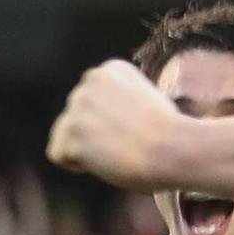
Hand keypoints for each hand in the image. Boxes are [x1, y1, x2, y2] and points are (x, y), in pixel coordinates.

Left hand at [44, 59, 190, 190]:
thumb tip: (94, 120)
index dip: (109, 123)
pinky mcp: (70, 129)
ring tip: (116, 149)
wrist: (175, 148)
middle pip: (74, 120)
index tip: (134, 126)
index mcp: (110, 70)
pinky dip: (76, 165)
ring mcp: (77, 104)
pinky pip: (58, 155)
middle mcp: (89, 80)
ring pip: (63, 138)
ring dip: (84, 150)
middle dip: (94, 136)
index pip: (88, 105)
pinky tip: (105, 158)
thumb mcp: (144, 103)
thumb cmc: (169, 136)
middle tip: (126, 141)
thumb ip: (114, 103)